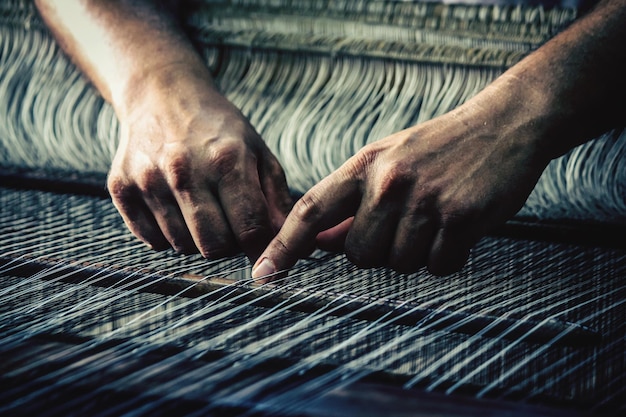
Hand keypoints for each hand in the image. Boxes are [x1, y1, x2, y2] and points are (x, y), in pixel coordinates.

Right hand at [107, 65, 292, 260]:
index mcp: (226, 160)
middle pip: (214, 246)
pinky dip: (168, 235)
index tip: (264, 254)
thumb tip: (295, 244)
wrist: (162, 96)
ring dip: (198, 239)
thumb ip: (277, 201)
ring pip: (182, 246)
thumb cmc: (219, 130)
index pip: (249, 230)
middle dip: (229, 245)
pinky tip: (176, 209)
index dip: (261, 250)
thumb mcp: (258, 153)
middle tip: (230, 225)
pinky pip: (152, 240)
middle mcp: (184, 171)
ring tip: (203, 210)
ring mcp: (148, 180)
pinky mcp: (121, 188)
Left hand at [252, 80, 552, 278]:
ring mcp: (425, 200)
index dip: (283, 246)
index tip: (263, 274)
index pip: (311, 211)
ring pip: (400, 265)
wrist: (503, 124)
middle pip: (359, 256)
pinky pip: (439, 266)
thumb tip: (317, 244)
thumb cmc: (437, 149)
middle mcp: (389, 182)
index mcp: (364, 166)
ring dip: (416, 253)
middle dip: (378, 252)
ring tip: (434, 219)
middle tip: (405, 224)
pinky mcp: (461, 217)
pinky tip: (456, 228)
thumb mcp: (387, 161)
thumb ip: (351, 204)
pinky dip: (447, 257)